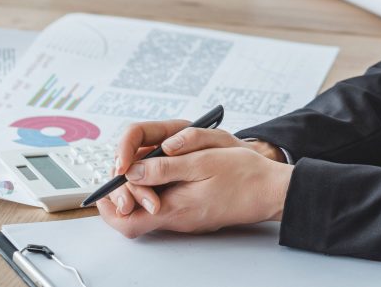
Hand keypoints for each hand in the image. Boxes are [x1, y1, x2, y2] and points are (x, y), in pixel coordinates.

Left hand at [97, 119, 291, 238]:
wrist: (273, 190)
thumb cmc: (246, 174)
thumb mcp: (205, 161)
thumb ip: (167, 167)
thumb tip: (133, 170)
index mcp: (176, 207)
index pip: (128, 221)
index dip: (110, 205)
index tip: (108, 182)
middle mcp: (177, 218)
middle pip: (134, 216)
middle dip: (123, 192)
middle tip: (124, 167)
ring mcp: (186, 217)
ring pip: (149, 208)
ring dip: (141, 185)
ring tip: (146, 160)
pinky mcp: (194, 212)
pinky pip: (166, 202)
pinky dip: (159, 185)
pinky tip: (166, 167)